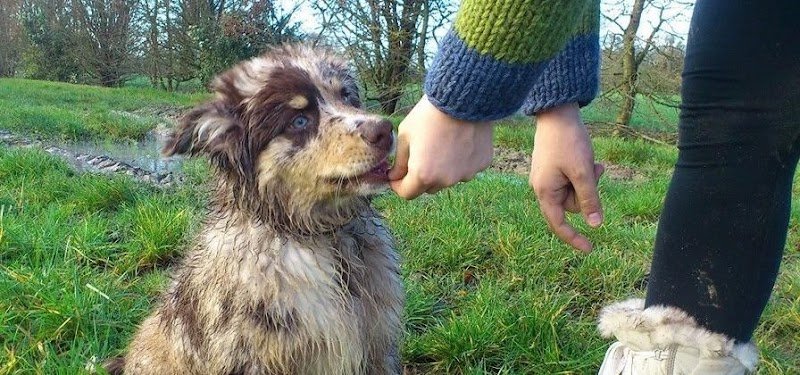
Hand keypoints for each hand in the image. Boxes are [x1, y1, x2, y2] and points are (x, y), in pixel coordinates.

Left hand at [389, 96, 492, 199]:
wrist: (463, 97)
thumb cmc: (429, 115)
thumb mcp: (406, 136)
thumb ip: (399, 162)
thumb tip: (395, 177)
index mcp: (424, 175)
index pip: (407, 194)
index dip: (399, 185)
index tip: (397, 175)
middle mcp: (446, 180)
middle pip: (429, 187)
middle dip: (421, 176)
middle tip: (421, 154)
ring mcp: (466, 173)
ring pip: (449, 178)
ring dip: (443, 170)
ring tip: (443, 144)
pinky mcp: (482, 164)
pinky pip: (467, 168)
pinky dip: (461, 160)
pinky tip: (460, 140)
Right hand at [530, 103, 603, 251]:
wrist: (557, 114)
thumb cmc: (568, 142)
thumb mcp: (583, 172)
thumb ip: (589, 199)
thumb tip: (595, 225)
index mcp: (545, 192)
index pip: (559, 224)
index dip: (574, 238)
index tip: (590, 249)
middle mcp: (543, 188)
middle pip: (572, 206)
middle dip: (587, 193)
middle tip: (595, 171)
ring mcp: (548, 178)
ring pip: (575, 192)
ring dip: (588, 181)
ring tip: (592, 162)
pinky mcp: (553, 169)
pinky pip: (573, 180)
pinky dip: (584, 174)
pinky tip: (589, 159)